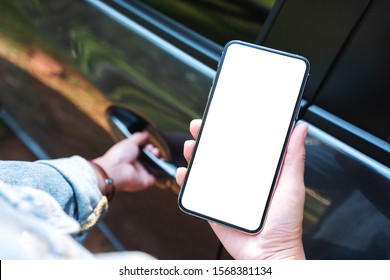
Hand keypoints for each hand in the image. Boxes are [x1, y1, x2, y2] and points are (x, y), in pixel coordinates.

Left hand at [92, 132, 156, 192]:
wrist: (116, 170)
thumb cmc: (119, 156)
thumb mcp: (130, 142)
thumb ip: (138, 137)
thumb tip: (145, 133)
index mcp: (130, 157)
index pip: (143, 152)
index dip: (148, 148)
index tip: (149, 145)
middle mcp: (136, 166)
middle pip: (149, 158)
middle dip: (154, 152)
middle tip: (153, 150)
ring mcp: (141, 174)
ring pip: (154, 166)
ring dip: (158, 159)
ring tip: (156, 153)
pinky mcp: (146, 180)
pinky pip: (157, 176)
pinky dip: (161, 169)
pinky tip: (161, 162)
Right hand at [176, 119, 307, 259]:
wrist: (269, 255)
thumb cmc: (285, 224)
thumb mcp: (292, 186)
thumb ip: (294, 157)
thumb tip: (300, 129)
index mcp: (257, 171)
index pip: (242, 145)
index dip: (230, 129)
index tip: (222, 116)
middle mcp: (239, 179)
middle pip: (219, 153)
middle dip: (207, 138)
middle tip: (200, 127)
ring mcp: (224, 192)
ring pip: (205, 169)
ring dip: (195, 155)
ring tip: (191, 147)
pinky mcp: (213, 206)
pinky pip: (196, 191)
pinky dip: (186, 180)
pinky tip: (184, 172)